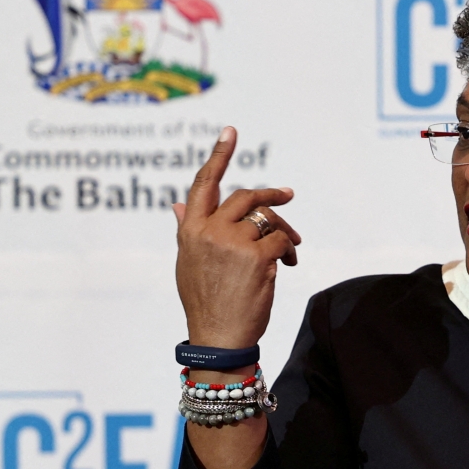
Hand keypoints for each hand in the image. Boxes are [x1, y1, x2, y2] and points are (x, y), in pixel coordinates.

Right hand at [173, 127, 300, 349]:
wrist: (220, 337)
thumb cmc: (205, 302)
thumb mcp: (188, 263)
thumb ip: (187, 230)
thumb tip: (176, 203)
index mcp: (190, 230)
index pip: (204, 183)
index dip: (219, 155)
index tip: (231, 130)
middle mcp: (209, 231)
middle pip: (246, 196)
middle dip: (271, 195)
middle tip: (287, 196)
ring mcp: (233, 242)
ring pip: (268, 220)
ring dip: (284, 232)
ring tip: (291, 249)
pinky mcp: (257, 256)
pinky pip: (282, 241)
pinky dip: (290, 251)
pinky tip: (288, 266)